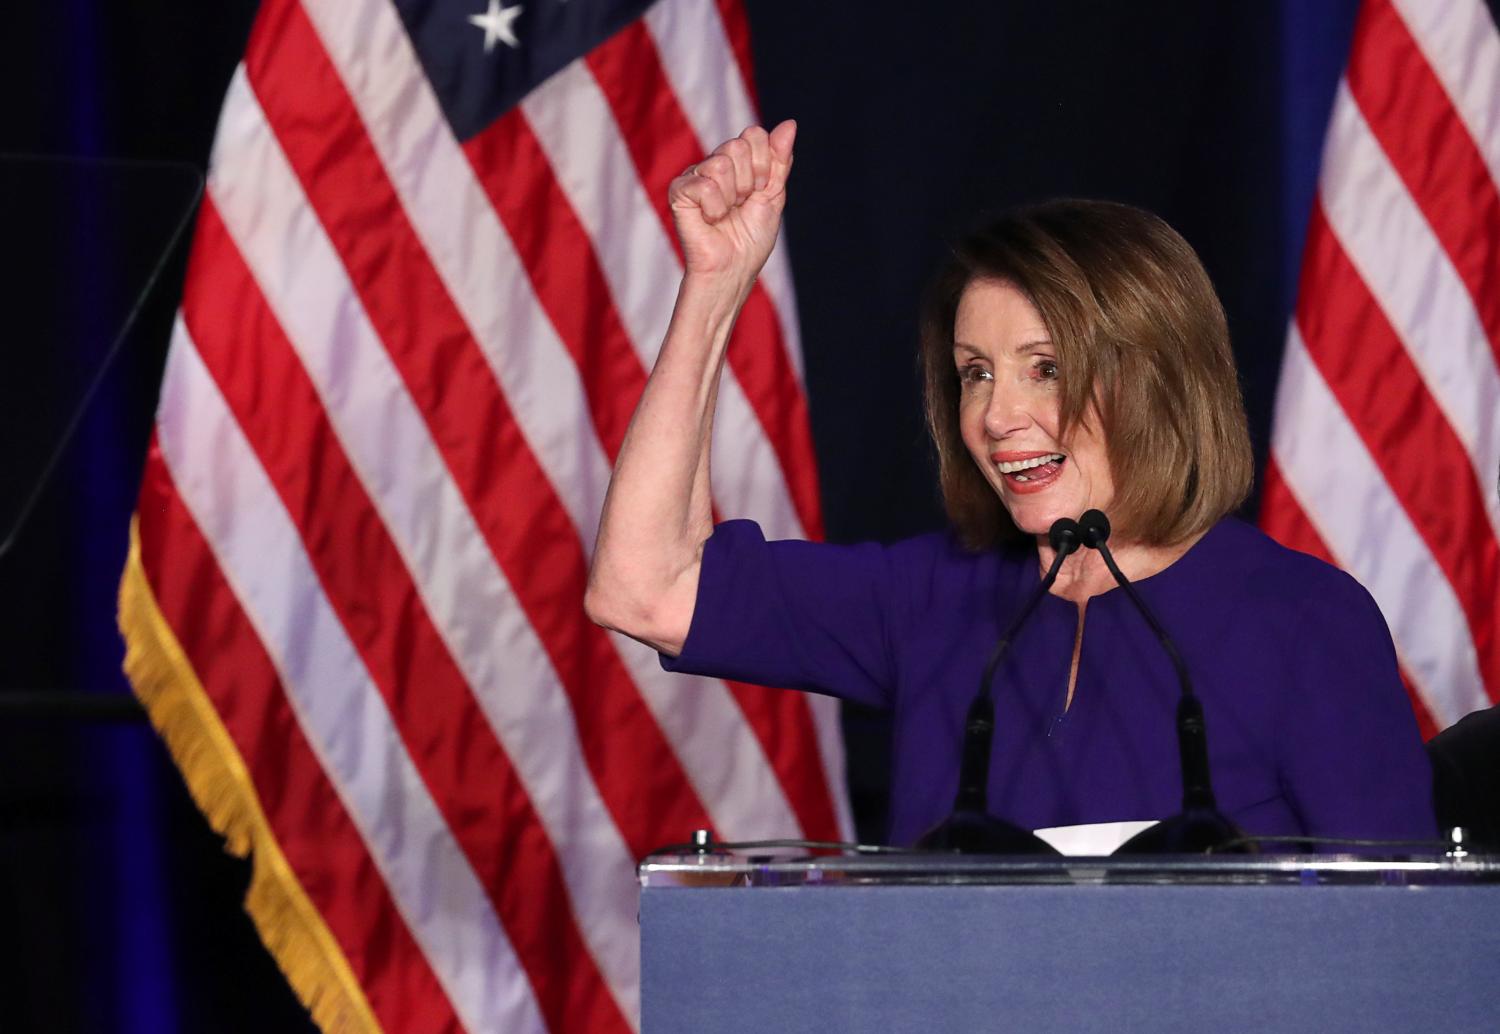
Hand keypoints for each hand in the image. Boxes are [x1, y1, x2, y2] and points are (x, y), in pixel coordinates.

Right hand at [668, 120, 795, 283]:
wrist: (734, 269)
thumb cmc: (751, 239)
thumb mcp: (773, 195)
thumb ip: (780, 160)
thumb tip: (790, 124)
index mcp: (737, 163)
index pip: (754, 135)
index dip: (764, 165)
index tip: (759, 191)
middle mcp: (714, 164)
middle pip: (737, 145)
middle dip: (748, 181)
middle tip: (741, 204)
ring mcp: (695, 176)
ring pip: (721, 163)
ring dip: (731, 197)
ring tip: (725, 214)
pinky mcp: (679, 191)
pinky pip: (704, 183)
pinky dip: (714, 207)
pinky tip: (710, 220)